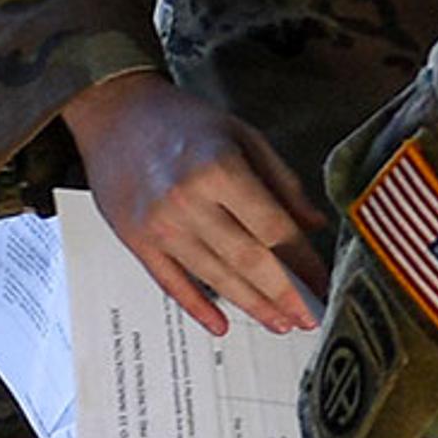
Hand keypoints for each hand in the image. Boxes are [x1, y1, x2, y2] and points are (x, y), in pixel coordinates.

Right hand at [66, 70, 321, 336]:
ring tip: (278, 322)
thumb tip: (312, 224)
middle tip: (308, 317)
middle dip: (284, 295)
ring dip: (251, 305)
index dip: (303, 263)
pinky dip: (198, 307)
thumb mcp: (243, 135)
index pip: (274, 229)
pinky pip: (172, 283)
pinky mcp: (137, 240)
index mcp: (220, 169)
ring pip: (215, 277)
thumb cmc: (181, 120)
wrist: (116, 113)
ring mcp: (159, 225)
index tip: (321, 283)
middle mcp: (188, 200)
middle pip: (248, 260)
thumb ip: (281, 182)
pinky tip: (222, 324)